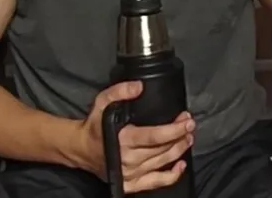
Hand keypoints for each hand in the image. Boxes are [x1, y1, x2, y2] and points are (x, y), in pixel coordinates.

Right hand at [74, 81, 193, 192]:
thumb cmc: (95, 125)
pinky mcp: (131, 184)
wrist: (82, 149)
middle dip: (180, 136)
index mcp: (123, 140)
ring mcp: (131, 174)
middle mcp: (128, 160)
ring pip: (162, 163)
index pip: (155, 137)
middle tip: (190, 125)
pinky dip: (172, 176)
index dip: (174, 129)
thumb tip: (140, 86)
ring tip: (188, 138)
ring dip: (179, 150)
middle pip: (163, 150)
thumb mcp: (103, 102)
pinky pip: (156, 183)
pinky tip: (181, 166)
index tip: (187, 121)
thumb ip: (120, 91)